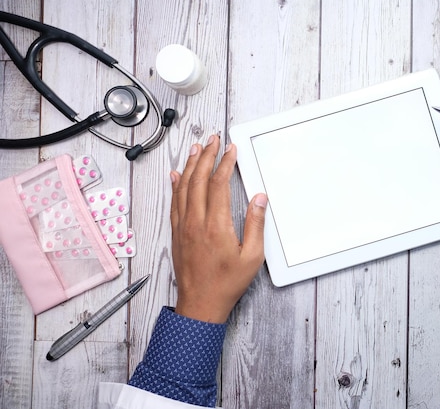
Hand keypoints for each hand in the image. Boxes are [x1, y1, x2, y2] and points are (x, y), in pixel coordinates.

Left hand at [170, 135, 266, 322]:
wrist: (200, 304)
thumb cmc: (226, 283)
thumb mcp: (252, 256)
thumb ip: (256, 224)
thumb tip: (260, 199)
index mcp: (216, 226)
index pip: (218, 184)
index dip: (225, 163)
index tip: (231, 150)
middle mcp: (196, 222)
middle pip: (198, 180)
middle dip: (207, 156)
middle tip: (213, 140)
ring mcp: (183, 227)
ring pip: (183, 188)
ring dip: (190, 165)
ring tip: (196, 149)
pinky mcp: (177, 233)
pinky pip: (174, 203)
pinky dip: (175, 186)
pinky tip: (176, 176)